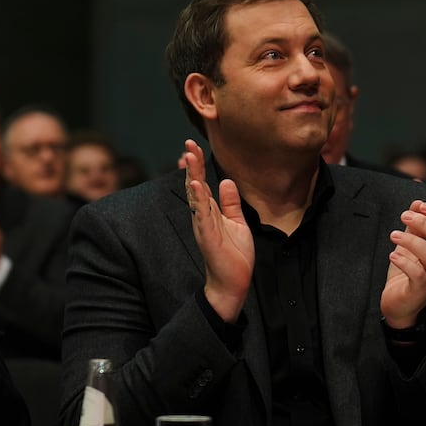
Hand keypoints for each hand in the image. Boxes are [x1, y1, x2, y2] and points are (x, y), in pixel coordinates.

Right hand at [183, 139, 254, 321]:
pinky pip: (202, 214)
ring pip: (196, 196)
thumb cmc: (234, 254)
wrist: (234, 282)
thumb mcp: (237, 222)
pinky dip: (198, 199)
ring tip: (189, 157)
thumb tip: (227, 181)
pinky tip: (195, 185)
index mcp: (211, 211)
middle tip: (188, 143)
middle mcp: (203, 215)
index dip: (198, 164)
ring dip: (192, 176)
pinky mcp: (207, 236)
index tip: (193, 146)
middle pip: (195, 185)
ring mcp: (204, 225)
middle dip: (192, 164)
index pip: (202, 183)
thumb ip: (231, 203)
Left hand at [380, 199, 425, 327]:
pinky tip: (393, 254)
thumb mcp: (410, 243)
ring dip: (412, 240)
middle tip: (404, 215)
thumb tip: (416, 199)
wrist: (399, 304)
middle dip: (425, 221)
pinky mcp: (419, 289)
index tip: (420, 204)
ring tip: (394, 234)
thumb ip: (415, 224)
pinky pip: (417, 274)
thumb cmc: (405, 271)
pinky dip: (405, 262)